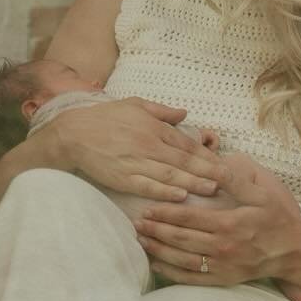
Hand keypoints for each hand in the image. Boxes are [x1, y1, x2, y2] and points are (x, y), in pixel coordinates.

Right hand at [52, 97, 226, 201]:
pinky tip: (180, 196)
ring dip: (193, 182)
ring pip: (170, 174)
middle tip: (227, 180)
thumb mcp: (134, 105)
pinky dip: (164, 191)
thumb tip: (185, 114)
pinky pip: (147, 186)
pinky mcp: (122, 178)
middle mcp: (148, 145)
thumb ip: (161, 111)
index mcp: (153, 127)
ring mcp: (135, 162)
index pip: (186, 144)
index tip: (224, 164)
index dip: (207, 155)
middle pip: (184, 160)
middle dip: (208, 171)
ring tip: (211, 190)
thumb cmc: (104, 118)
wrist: (73, 133)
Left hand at [135, 154, 300, 286]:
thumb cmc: (276, 220)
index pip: (189, 217)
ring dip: (159, 249)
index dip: (165, 213)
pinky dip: (171, 272)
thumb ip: (235, 181)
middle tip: (136, 223)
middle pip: (180, 238)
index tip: (147, 208)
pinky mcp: (223, 280)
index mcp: (229, 224)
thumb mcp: (261, 195)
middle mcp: (223, 247)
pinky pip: (192, 278)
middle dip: (156, 230)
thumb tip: (215, 164)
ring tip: (141, 240)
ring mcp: (222, 266)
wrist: (293, 252)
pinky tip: (156, 263)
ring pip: (182, 259)